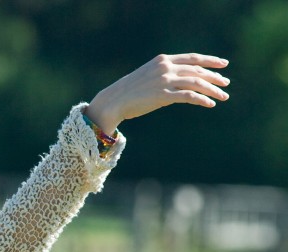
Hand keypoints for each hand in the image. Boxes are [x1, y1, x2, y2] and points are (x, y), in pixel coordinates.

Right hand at [84, 53, 229, 133]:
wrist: (114, 100)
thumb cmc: (130, 91)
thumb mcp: (148, 76)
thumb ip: (164, 74)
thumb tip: (180, 81)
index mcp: (162, 60)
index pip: (192, 58)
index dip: (210, 61)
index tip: (223, 65)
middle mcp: (166, 68)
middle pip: (197, 70)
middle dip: (214, 77)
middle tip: (226, 83)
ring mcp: (165, 81)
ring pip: (196, 83)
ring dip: (212, 89)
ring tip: (223, 96)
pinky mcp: (163, 96)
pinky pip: (188, 96)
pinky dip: (202, 99)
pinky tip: (210, 104)